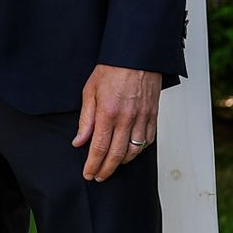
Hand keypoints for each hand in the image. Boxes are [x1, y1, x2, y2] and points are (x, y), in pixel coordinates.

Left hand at [71, 64, 160, 181]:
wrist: (136, 56)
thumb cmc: (112, 69)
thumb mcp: (89, 91)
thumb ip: (85, 119)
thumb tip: (79, 141)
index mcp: (108, 112)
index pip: (99, 148)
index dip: (93, 165)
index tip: (88, 174)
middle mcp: (127, 118)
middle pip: (116, 155)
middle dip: (106, 170)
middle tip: (98, 177)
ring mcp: (142, 118)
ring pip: (134, 152)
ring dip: (122, 163)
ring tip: (112, 166)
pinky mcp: (153, 116)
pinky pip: (148, 141)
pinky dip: (139, 151)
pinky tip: (130, 153)